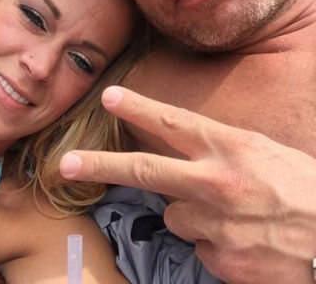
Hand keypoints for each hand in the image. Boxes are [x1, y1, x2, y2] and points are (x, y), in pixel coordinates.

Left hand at [60, 86, 315, 283]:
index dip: (137, 108)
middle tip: (65, 164)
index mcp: (229, 148)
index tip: (109, 97)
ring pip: (175, 214)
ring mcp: (214, 223)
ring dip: (192, 212)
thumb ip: (217, 150)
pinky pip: (198, 243)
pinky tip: (241, 238)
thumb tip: (182, 154)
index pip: (172, 122)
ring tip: (230, 213)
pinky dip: (211, 239)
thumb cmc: (301, 186)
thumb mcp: (262, 151)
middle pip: (144, 170)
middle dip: (99, 165)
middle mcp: (215, 183)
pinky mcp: (218, 259)